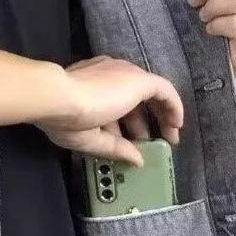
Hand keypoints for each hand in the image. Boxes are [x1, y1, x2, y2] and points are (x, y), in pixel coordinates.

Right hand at [36, 55, 183, 166]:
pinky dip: (173, 106)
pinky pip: (164, 90)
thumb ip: (115, 148)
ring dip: (161, 115)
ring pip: (151, 93)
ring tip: (168, 137)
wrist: (59, 98)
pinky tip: (177, 124)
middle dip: (142, 123)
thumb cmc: (64, 118)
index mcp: (91, 85)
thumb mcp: (90, 138)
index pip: (114, 104)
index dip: (125, 125)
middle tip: (149, 143)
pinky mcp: (138, 79)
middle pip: (133, 99)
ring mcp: (124, 74)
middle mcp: (109, 74)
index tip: (131, 142)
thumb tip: (137, 160)